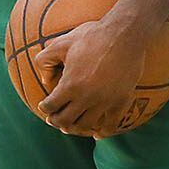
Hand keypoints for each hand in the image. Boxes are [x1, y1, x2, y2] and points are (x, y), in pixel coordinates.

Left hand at [34, 19, 148, 137]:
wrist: (124, 36)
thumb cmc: (91, 37)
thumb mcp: (61, 43)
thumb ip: (45, 60)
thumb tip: (44, 80)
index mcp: (70, 84)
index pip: (52, 106)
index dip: (45, 108)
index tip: (44, 107)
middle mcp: (86, 97)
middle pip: (66, 120)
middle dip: (56, 121)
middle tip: (53, 119)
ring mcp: (105, 102)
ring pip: (86, 125)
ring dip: (75, 128)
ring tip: (70, 126)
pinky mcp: (121, 102)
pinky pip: (111, 125)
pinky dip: (102, 132)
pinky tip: (96, 133)